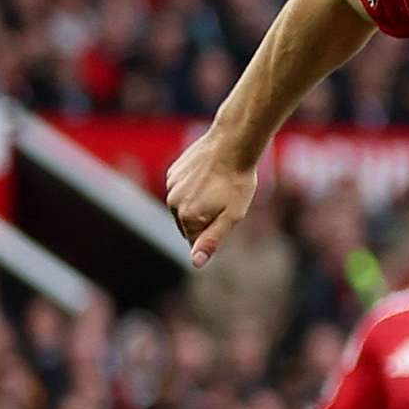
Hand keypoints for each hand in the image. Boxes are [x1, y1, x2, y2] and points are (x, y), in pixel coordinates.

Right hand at [163, 132, 261, 265]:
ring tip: (218, 187)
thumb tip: (195, 262)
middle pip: (187, 224)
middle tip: (225, 202)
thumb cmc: (237, 183)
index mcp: (187, 218)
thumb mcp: (231, 217)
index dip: (213, 232)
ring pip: (184, 205)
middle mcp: (173, 203)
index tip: (226, 218)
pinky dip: (194, 186)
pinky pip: (182, 188)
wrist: (232, 146)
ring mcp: (171, 186)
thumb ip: (211, 241)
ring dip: (198, 202)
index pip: (195, 240)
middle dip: (204, 219)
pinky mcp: (173, 172)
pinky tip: (210, 176)